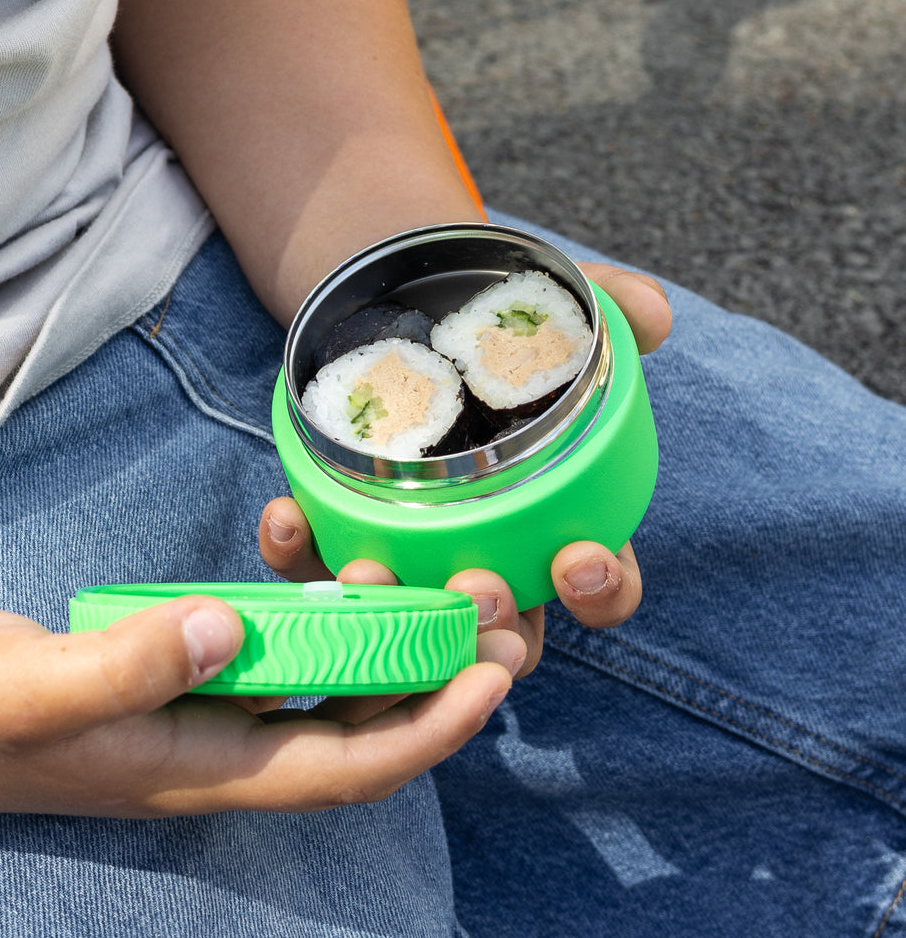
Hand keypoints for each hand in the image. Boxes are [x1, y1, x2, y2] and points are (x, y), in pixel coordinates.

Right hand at [0, 598, 518, 816]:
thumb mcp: (37, 690)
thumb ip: (128, 668)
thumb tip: (230, 629)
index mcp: (200, 773)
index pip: (342, 769)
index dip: (425, 735)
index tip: (491, 681)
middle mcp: (223, 750)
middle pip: (358, 728)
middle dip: (434, 681)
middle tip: (494, 615)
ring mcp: (211, 712)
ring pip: (330, 687)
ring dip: (391, 643)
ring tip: (440, 581)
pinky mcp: (195, 673)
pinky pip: (286, 650)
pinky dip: (324, 616)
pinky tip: (342, 570)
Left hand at [261, 265, 671, 672]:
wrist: (407, 315)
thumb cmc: (497, 336)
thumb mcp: (553, 309)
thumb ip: (609, 306)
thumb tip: (650, 313)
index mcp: (561, 526)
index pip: (601, 588)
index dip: (601, 590)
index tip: (579, 558)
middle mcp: (493, 561)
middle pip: (504, 631)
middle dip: (492, 625)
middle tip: (473, 588)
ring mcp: (418, 561)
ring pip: (410, 622)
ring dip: (392, 609)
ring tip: (371, 568)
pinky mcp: (349, 540)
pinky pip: (322, 571)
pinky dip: (302, 554)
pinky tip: (286, 516)